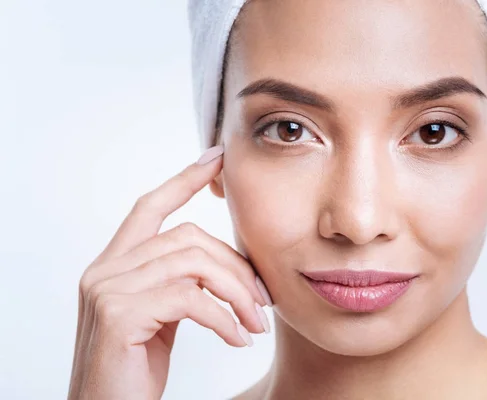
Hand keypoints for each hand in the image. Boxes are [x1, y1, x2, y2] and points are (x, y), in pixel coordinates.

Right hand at [68, 146, 272, 399]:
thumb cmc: (135, 368)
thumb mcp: (161, 316)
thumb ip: (179, 282)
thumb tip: (225, 263)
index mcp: (114, 263)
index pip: (150, 207)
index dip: (184, 180)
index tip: (216, 159)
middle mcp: (105, 269)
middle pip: (188, 237)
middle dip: (236, 265)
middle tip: (264, 298)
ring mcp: (108, 289)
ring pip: (194, 263)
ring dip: (237, 293)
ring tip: (256, 322)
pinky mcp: (119, 315)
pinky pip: (190, 298)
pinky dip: (224, 317)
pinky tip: (238, 338)